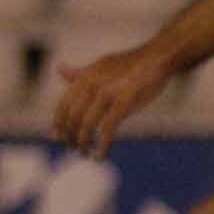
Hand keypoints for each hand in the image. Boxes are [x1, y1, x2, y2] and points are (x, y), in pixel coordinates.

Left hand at [50, 45, 173, 157]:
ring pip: (87, 126)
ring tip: (85, 153)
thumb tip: (59, 68)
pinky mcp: (124, 102)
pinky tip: (100, 155)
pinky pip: (107, 129)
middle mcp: (91, 85)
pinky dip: (102, 145)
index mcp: (84, 77)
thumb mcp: (99, 65)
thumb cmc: (129, 64)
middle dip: (71, 137)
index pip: (63, 105)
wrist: (157, 58)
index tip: (56, 137)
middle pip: (73, 118)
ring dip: (83, 144)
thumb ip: (79, 73)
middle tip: (75, 148)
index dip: (58, 123)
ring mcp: (107, 94)